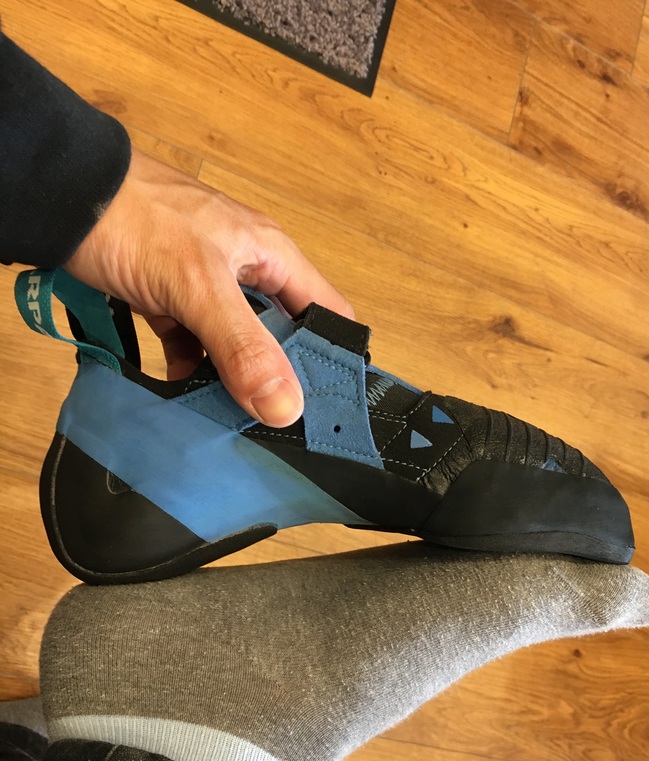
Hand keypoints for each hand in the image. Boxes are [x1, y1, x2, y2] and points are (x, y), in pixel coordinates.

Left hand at [65, 148, 353, 426]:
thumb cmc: (135, 219)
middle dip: (279, 378)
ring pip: (236, 343)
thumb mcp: (199, 286)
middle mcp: (248, 270)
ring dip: (231, 378)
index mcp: (272, 256)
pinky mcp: (171, 298)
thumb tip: (285, 407)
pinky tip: (181, 394)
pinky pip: (193, 342)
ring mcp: (207, 284)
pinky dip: (189, 368)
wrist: (61, 195)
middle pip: (283, 334)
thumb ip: (243, 346)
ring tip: (227, 418)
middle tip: (273, 423)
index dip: (334, 357)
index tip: (326, 407)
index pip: (327, 312)